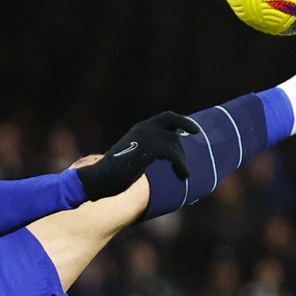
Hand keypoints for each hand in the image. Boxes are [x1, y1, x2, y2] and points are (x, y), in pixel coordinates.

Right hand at [77, 111, 196, 200]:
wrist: (100, 178)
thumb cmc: (114, 173)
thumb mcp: (134, 155)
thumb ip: (148, 150)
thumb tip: (168, 155)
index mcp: (140, 129)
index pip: (167, 117)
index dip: (183, 121)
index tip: (195, 131)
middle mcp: (143, 129)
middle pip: (174, 131)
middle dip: (181, 147)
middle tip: (183, 162)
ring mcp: (145, 137)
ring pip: (174, 143)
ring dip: (181, 159)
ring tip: (182, 174)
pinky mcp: (147, 148)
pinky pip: (172, 154)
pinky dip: (180, 165)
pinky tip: (183, 175)